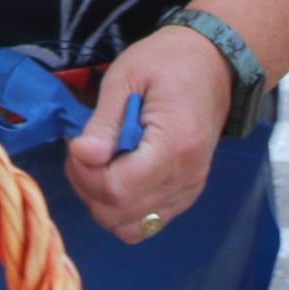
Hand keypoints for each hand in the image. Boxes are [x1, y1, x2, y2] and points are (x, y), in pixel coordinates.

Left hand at [63, 20, 230, 240]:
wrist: (212, 66)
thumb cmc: (166, 63)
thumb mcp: (126, 77)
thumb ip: (104, 122)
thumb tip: (82, 155)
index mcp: (174, 146)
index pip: (118, 188)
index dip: (85, 174)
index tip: (75, 145)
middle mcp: (185, 179)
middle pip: (120, 213)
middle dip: (87, 187)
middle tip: (82, 151)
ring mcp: (187, 192)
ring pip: (130, 227)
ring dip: (100, 202)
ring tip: (96, 164)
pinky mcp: (184, 196)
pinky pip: (146, 223)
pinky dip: (121, 209)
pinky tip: (114, 176)